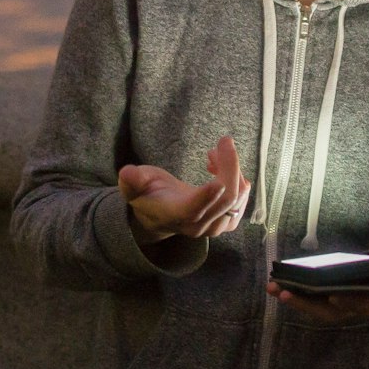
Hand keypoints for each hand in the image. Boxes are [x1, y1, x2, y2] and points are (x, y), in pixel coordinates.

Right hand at [118, 135, 251, 245]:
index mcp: (175, 214)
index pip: (193, 209)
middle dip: (230, 166)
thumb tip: (127, 173)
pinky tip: (221, 168)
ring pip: (237, 198)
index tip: (218, 180)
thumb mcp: (135, 186)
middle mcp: (197, 225)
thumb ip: (132, 180)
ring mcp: (214, 227)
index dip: (206, 197)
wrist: (160, 216)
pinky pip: (242, 202)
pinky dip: (238, 181)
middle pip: (225, 199)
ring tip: (213, 155)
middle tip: (223, 141)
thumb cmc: (148, 195)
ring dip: (232, 170)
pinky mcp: (226, 223)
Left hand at [269, 227, 368, 322]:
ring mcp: (348, 302)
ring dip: (297, 301)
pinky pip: (315, 299)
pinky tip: (278, 284)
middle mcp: (362, 304)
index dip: (349, 301)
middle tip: (284, 293)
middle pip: (333, 311)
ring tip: (272, 289)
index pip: (363, 303)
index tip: (333, 296)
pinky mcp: (336, 295)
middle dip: (308, 304)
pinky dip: (298, 293)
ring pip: (320, 308)